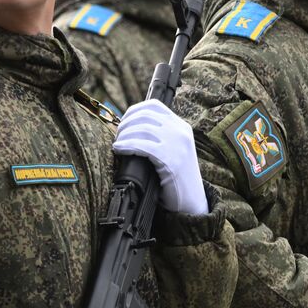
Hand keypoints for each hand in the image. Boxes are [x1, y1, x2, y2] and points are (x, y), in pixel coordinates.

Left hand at [111, 99, 207, 214]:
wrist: (191, 201)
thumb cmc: (175, 178)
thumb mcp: (172, 150)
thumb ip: (158, 137)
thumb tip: (128, 128)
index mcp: (181, 126)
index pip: (154, 106)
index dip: (133, 110)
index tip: (123, 121)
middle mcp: (181, 131)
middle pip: (145, 115)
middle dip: (125, 123)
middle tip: (117, 135)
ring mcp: (178, 145)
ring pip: (142, 129)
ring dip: (124, 135)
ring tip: (117, 144)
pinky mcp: (171, 159)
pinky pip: (142, 146)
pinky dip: (127, 145)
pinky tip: (119, 149)